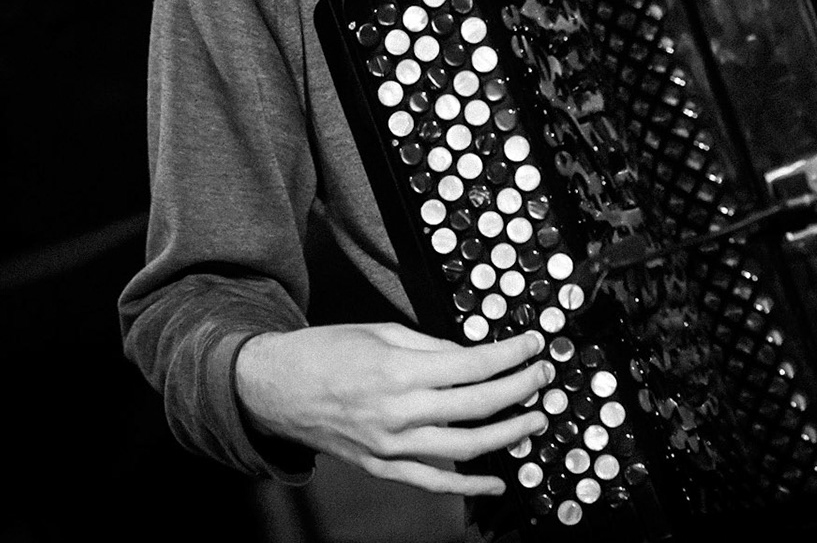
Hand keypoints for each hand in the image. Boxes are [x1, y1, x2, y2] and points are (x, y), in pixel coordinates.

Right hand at [235, 322, 551, 493]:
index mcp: (400, 372)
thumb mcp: (381, 332)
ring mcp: (391, 446)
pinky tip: (496, 479)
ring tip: (534, 420)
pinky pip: (432, 481)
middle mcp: (399, 413)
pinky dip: (468, 484)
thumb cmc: (324, 353)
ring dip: (507, 435)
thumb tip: (471, 354)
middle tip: (542, 377)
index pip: (474, 365)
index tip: (533, 345)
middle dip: (520, 390)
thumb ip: (431, 345)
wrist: (274, 389)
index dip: (511, 355)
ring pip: (464, 447)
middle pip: (478, 405)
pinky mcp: (382, 466)